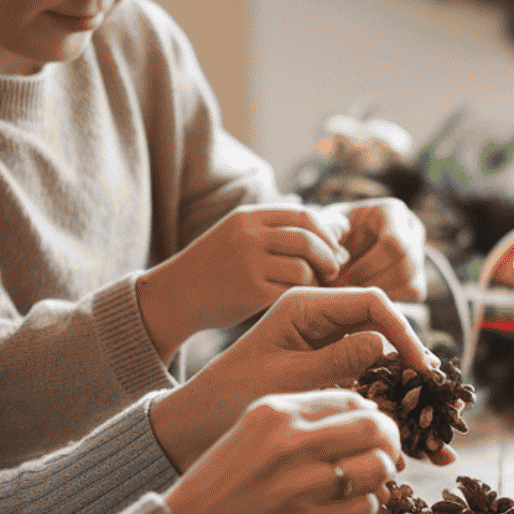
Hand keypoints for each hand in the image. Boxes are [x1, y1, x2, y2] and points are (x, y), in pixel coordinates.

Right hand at [136, 204, 348, 361]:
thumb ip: (279, 228)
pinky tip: (298, 298)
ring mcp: (247, 263)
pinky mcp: (249, 291)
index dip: (327, 232)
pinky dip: (301, 294)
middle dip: (329, 255)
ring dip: (318, 279)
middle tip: (334, 270)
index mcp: (248, 217)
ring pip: (304, 267)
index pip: (303, 215)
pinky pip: (291, 290)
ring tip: (317, 285)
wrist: (175, 296)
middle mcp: (248, 235)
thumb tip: (337, 228)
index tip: (336, 247)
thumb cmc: (217, 267)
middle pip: (308, 239)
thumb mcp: (240, 235)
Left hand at [150, 287, 447, 469]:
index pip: (372, 303)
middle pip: (382, 325)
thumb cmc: (233, 396)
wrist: (197, 421)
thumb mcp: (288, 379)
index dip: (404, 331)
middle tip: (433, 396)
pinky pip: (364, 374)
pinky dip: (383, 398)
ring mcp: (323, 340)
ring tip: (426, 422)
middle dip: (410, 358)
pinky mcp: (325, 366)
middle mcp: (319, 316)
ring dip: (401, 383)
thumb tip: (384, 346)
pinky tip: (402, 431)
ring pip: (378, 352)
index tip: (422, 369)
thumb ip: (336, 360)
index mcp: (306, 305)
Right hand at [163, 390, 402, 513]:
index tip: (369, 431)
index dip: (370, 414)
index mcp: (274, 412)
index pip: (350, 399)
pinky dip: (367, 507)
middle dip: (388, 441)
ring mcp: (303, 485)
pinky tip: (349, 509)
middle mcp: (291, 442)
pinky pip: (367, 506)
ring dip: (381, 476)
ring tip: (367, 484)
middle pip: (375, 426)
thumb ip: (302, 419)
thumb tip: (367, 412)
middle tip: (384, 455)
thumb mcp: (250, 433)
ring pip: (378, 466)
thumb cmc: (220, 485)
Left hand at [323, 199, 426, 300]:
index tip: (338, 279)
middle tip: (342, 295)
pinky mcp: (418, 279)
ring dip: (377, 294)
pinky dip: (386, 301)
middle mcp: (411, 230)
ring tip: (347, 297)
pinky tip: (361, 300)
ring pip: (411, 282)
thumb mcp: (322, 226)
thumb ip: (327, 230)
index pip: (394, 242)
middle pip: (406, 264)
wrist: (335, 248)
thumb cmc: (327, 234)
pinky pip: (412, 294)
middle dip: (371, 283)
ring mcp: (419, 254)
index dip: (366, 266)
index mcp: (392, 211)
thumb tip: (341, 248)